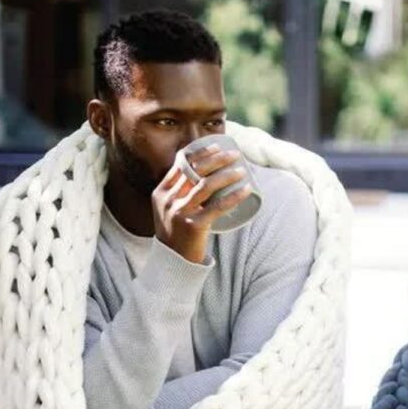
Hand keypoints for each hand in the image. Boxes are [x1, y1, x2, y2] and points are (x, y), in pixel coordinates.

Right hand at [152, 145, 251, 262]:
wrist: (173, 262)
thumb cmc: (177, 234)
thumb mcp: (168, 210)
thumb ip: (179, 194)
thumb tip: (204, 174)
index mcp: (161, 192)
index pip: (180, 163)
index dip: (200, 152)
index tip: (217, 146)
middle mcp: (168, 200)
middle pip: (195, 170)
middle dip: (217, 158)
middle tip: (234, 154)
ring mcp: (180, 213)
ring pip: (206, 186)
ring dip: (226, 175)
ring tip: (242, 170)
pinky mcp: (193, 226)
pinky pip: (217, 207)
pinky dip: (234, 197)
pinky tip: (246, 190)